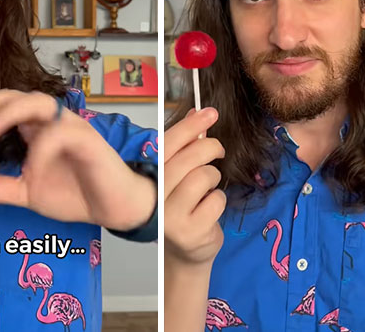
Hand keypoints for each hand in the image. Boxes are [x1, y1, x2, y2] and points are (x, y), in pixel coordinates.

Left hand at [0, 90, 155, 231]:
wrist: (113, 207)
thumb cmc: (75, 192)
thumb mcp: (27, 193)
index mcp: (37, 129)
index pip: (6, 106)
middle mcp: (53, 121)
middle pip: (20, 96)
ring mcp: (72, 127)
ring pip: (41, 104)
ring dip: (12, 112)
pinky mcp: (88, 140)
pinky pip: (62, 134)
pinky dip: (42, 147)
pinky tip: (31, 167)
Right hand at [165, 108, 226, 265]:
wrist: (183, 253)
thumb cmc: (180, 207)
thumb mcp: (178, 174)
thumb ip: (185, 145)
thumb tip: (197, 112)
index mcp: (146, 176)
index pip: (168, 144)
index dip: (190, 125)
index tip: (209, 111)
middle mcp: (152, 195)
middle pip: (189, 158)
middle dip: (210, 147)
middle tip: (218, 149)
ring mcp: (168, 215)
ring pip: (204, 177)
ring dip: (213, 178)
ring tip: (207, 188)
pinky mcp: (188, 231)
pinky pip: (216, 200)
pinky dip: (218, 200)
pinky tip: (209, 209)